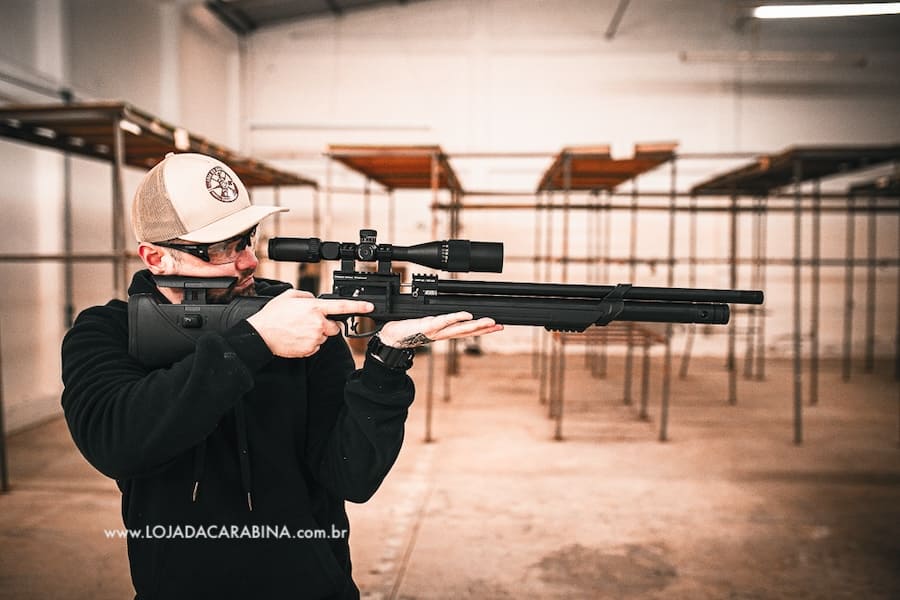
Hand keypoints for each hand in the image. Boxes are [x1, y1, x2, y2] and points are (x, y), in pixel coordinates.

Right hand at [246, 290, 373, 357]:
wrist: (261, 334)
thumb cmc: (273, 315)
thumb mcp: (289, 296)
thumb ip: (307, 296)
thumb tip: (316, 300)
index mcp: (314, 308)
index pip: (342, 307)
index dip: (358, 307)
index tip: (369, 307)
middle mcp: (317, 323)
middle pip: (334, 327)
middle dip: (326, 324)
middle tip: (309, 322)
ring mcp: (315, 338)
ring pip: (324, 337)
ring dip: (316, 334)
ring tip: (298, 330)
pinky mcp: (310, 350)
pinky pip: (316, 346)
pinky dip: (310, 343)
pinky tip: (297, 338)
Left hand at [377, 312, 503, 348]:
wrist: (390, 337)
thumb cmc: (405, 331)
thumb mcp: (424, 326)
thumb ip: (436, 322)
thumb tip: (443, 317)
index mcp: (443, 333)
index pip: (466, 331)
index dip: (482, 330)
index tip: (496, 326)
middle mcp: (442, 333)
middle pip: (467, 331)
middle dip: (485, 329)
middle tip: (500, 326)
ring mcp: (436, 331)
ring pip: (460, 328)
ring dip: (476, 326)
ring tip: (490, 322)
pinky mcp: (428, 325)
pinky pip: (444, 321)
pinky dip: (456, 318)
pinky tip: (467, 316)